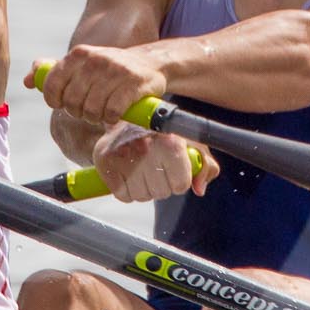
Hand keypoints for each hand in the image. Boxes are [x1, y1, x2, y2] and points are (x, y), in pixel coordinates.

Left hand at [29, 44, 167, 125]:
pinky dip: (112, 118)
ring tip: (103, 111)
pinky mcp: (133, 85)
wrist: (150, 63)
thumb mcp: (81, 64)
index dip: (56, 101)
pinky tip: (116, 113)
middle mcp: (95, 60)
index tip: (64, 103)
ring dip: (96, 117)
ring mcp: (115, 71)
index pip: (51, 85)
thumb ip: (53, 72)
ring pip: (92, 110)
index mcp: (78, 55)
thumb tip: (27, 81)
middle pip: (72, 103)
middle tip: (89, 109)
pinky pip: (111, 113)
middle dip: (79, 112)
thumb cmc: (109, 69)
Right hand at [91, 124, 218, 202]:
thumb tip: (199, 188)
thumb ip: (204, 165)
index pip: (181, 186)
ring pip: (141, 196)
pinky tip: (129, 174)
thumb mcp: (191, 142)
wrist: (132, 113)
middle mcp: (148, 149)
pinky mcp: (105, 160)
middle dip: (161, 185)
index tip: (175, 170)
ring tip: (142, 170)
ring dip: (144, 189)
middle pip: (161, 193)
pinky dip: (126, 190)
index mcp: (172, 145)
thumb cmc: (165, 132)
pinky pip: (122, 195)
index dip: (179, 181)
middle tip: (156, 168)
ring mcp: (124, 155)